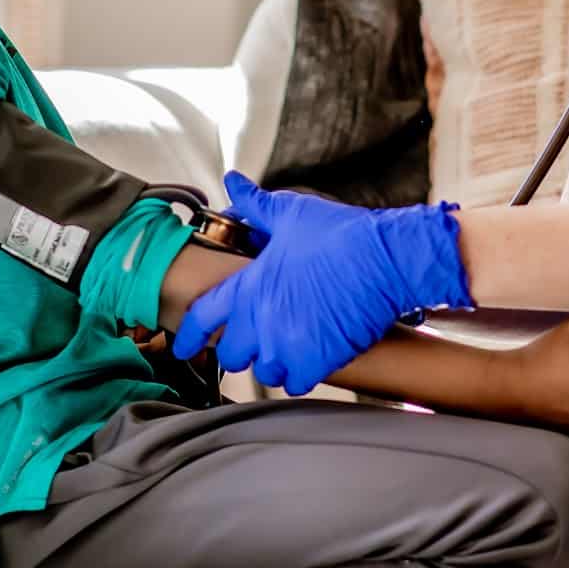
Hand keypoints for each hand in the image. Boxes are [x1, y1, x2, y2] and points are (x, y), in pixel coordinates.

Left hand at [174, 173, 471, 394]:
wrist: (385, 260)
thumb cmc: (341, 236)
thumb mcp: (291, 213)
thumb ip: (256, 205)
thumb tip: (234, 183)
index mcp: (250, 286)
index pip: (202, 317)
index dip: (188, 335)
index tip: (183, 345)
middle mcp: (262, 321)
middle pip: (231, 354)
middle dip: (239, 348)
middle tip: (252, 340)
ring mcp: (289, 346)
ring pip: (263, 373)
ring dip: (270, 364)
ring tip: (283, 349)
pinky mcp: (318, 362)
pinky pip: (295, 384)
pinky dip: (298, 376)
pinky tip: (307, 362)